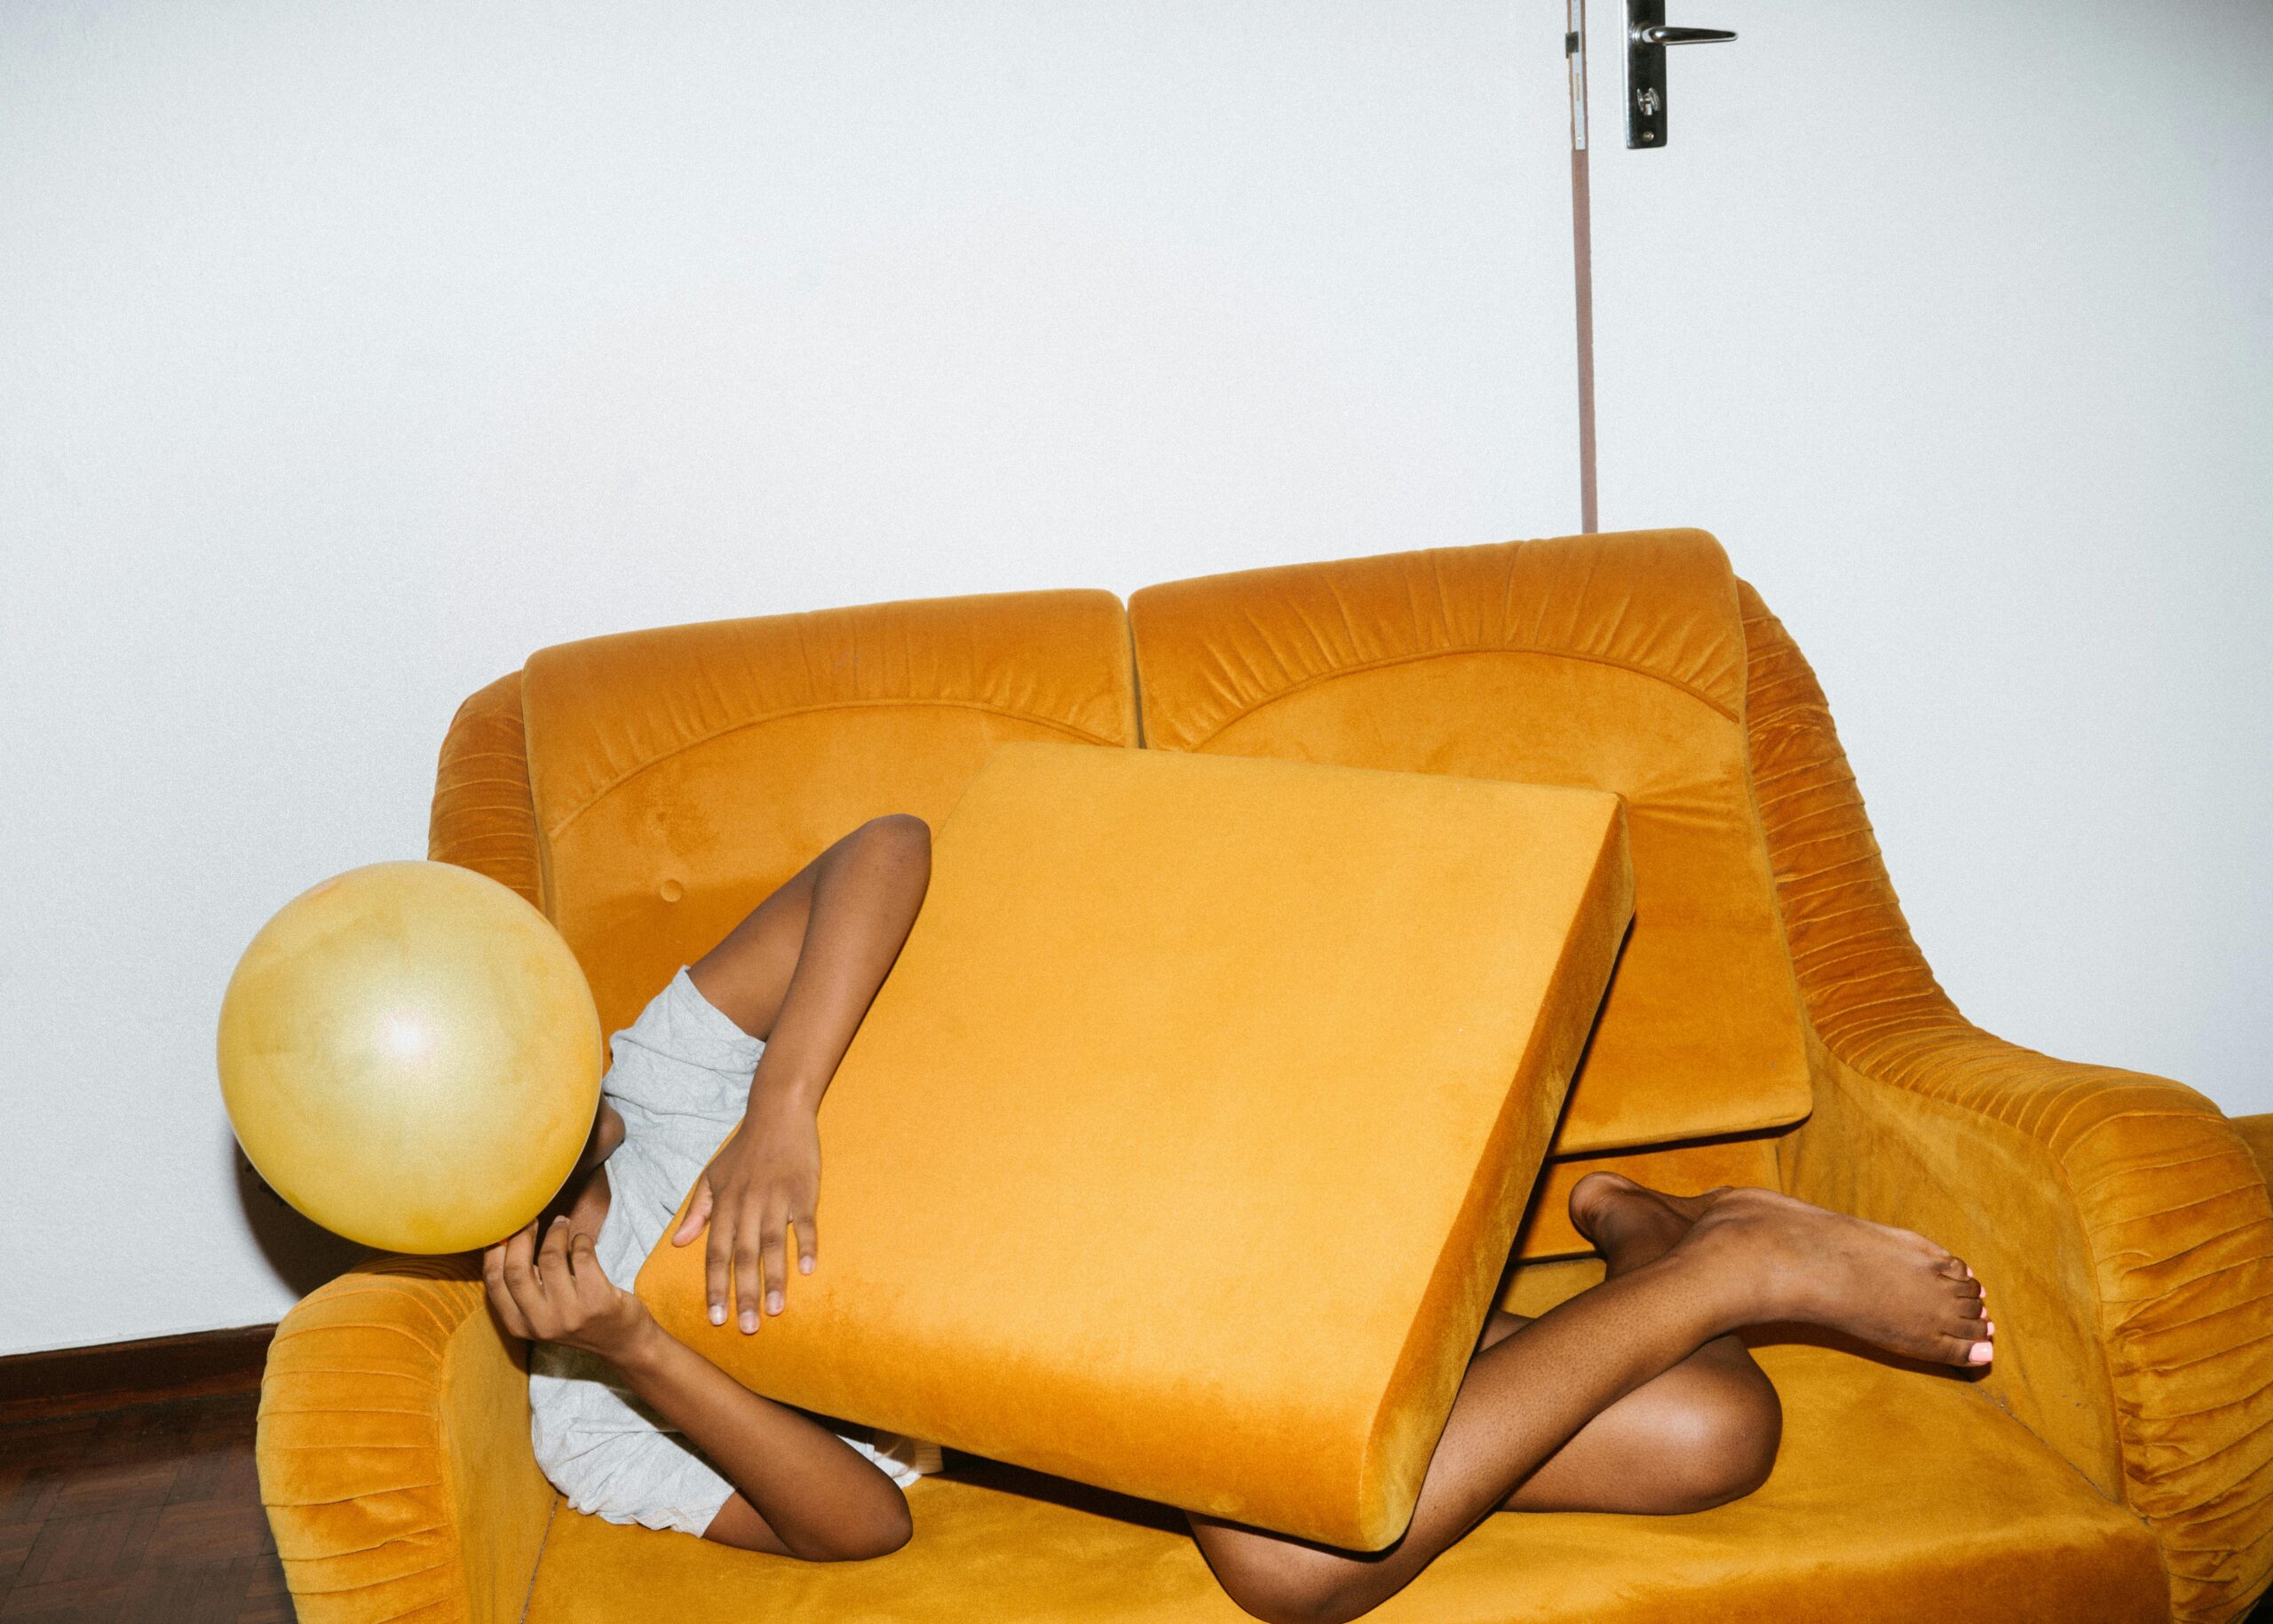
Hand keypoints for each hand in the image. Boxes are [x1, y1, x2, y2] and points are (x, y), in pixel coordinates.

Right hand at [484, 1216, 653, 1363]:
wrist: (622, 1342)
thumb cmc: (577, 1317)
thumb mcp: (540, 1313)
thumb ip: (523, 1287)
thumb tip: (506, 1236)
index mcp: (518, 1324)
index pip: (493, 1281)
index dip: (494, 1248)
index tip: (505, 1226)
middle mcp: (540, 1322)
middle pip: (516, 1269)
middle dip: (521, 1235)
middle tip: (531, 1217)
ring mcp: (569, 1314)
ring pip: (550, 1257)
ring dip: (556, 1232)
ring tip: (562, 1223)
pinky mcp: (597, 1301)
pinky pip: (582, 1256)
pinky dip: (581, 1240)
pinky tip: (583, 1241)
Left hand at [670, 1098, 819, 1331]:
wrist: (777, 1114)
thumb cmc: (743, 1149)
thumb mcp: (712, 1176)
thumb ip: (697, 1210)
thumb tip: (678, 1242)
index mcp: (725, 1205)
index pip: (716, 1253)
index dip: (715, 1286)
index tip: (716, 1318)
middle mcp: (748, 1205)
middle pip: (743, 1256)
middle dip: (744, 1294)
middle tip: (746, 1328)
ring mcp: (777, 1199)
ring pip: (773, 1245)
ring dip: (774, 1279)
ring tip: (775, 1310)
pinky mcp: (803, 1192)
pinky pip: (805, 1223)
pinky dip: (807, 1246)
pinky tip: (808, 1271)